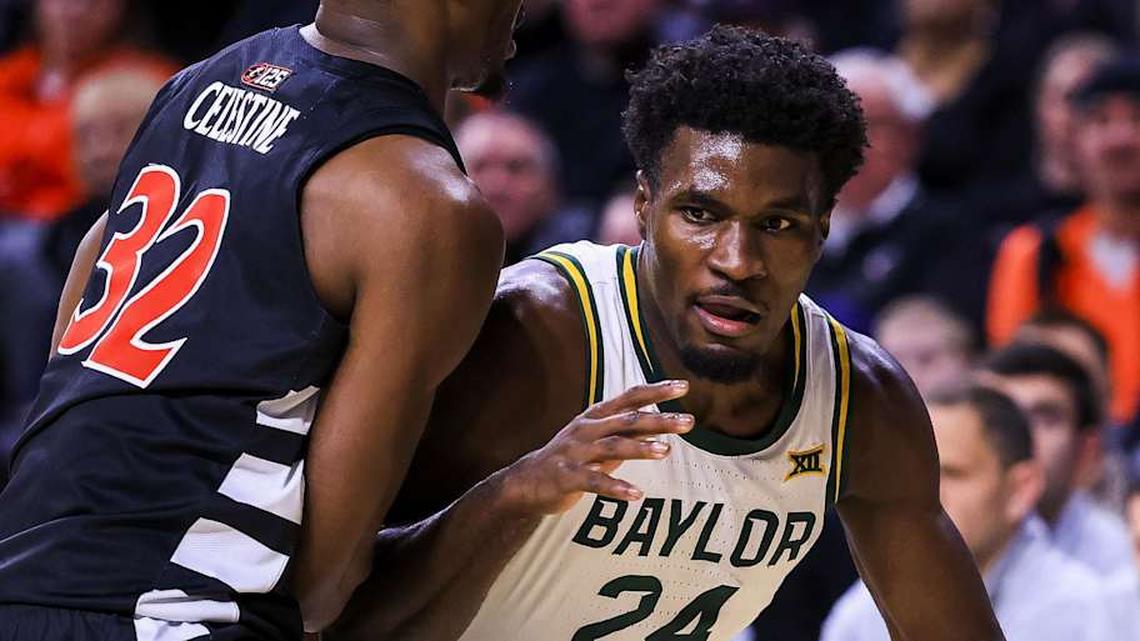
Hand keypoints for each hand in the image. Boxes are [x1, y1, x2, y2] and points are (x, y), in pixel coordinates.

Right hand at [498, 380, 692, 514]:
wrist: (525, 481)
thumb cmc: (569, 458)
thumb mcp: (598, 440)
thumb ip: (626, 432)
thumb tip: (660, 424)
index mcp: (595, 417)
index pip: (630, 397)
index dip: (656, 390)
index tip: (683, 387)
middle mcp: (587, 429)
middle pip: (627, 420)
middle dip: (659, 419)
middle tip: (687, 422)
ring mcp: (575, 452)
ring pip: (612, 446)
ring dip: (640, 448)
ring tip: (666, 451)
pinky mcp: (566, 476)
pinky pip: (594, 481)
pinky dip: (615, 487)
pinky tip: (635, 494)